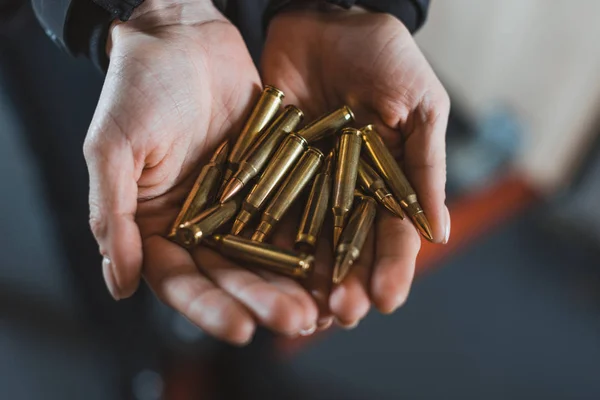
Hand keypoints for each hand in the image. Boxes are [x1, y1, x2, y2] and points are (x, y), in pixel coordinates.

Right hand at [83, 0, 317, 344]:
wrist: (183, 38)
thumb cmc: (137, 88)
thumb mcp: (112, 149)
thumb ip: (112, 215)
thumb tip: (117, 282)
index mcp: (158, 226)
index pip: (182, 281)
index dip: (210, 308)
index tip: (240, 328)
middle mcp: (200, 224)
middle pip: (233, 275)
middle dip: (264, 300)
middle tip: (296, 321)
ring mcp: (239, 205)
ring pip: (269, 254)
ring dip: (296, 282)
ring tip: (326, 306)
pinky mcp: (272, 181)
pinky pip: (294, 213)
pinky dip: (314, 240)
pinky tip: (337, 262)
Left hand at [262, 7, 450, 326]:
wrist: (323, 15)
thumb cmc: (383, 55)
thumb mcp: (418, 104)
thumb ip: (426, 165)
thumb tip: (439, 230)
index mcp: (387, 179)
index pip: (392, 233)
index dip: (391, 268)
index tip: (387, 300)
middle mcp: (346, 189)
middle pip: (348, 247)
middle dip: (347, 282)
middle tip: (342, 314)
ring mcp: (306, 182)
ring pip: (306, 238)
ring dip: (306, 276)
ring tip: (304, 309)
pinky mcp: (268, 167)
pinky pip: (266, 206)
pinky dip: (264, 238)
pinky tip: (261, 268)